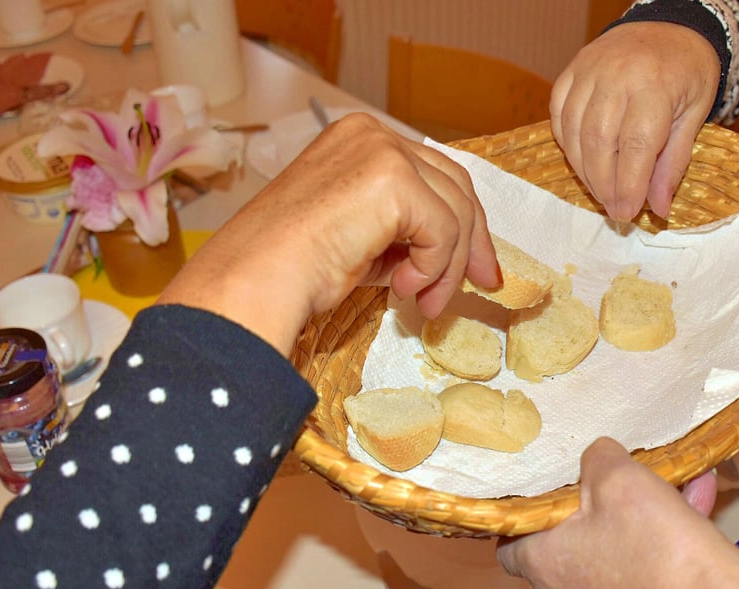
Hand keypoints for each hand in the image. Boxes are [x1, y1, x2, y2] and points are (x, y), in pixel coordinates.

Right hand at [159, 113, 499, 355]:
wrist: (257, 278)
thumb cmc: (294, 267)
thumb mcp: (362, 237)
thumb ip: (405, 234)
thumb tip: (457, 260)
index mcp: (361, 140)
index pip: (434, 176)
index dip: (464, 222)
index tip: (479, 267)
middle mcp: (373, 135)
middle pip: (455, 187)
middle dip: (472, 243)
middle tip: (481, 286)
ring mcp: (382, 151)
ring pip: (455, 212)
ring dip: (448, 267)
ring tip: (425, 304)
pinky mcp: (392, 179)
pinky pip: (443, 230)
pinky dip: (433, 267)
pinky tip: (402, 288)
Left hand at [497, 438, 738, 588]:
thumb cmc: (659, 547)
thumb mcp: (621, 477)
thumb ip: (597, 458)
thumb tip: (596, 456)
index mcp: (544, 566)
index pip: (508, 542)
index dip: (524, 510)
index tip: (544, 484)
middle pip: (565, 541)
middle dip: (591, 503)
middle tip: (610, 476)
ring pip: (610, 550)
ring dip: (635, 514)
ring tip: (666, 480)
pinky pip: (641, 568)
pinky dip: (659, 539)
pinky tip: (693, 501)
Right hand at [549, 22, 719, 220]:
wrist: (668, 27)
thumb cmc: (687, 73)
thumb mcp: (695, 114)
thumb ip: (674, 161)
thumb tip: (657, 209)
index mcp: (656, 84)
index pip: (636, 145)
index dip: (628, 185)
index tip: (627, 213)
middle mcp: (618, 74)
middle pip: (600, 142)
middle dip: (604, 184)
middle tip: (614, 209)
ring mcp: (589, 70)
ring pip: (575, 133)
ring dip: (585, 171)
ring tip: (601, 191)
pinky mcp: (571, 72)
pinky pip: (559, 116)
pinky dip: (569, 145)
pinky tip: (584, 162)